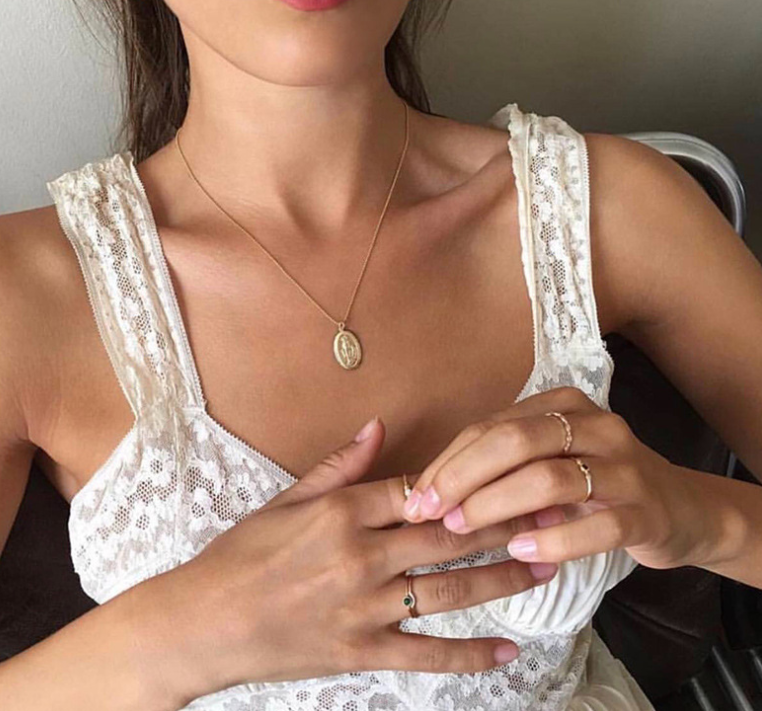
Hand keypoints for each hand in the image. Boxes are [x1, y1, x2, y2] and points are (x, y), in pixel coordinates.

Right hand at [163, 417, 557, 699]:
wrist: (203, 622)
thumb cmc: (241, 555)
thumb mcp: (284, 499)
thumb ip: (338, 464)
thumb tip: (378, 424)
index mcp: (342, 512)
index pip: (419, 489)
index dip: (467, 482)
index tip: (506, 474)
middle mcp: (361, 556)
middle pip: (448, 536)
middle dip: (504, 523)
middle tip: (550, 514)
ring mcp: (364, 607)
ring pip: (449, 590)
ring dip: (502, 579)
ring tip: (545, 567)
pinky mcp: (361, 651)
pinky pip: (426, 653)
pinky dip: (470, 653)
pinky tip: (509, 649)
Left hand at [401, 386, 715, 571]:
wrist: (679, 509)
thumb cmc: (595, 484)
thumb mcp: (548, 462)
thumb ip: (501, 466)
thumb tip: (432, 491)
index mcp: (562, 406)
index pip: (490, 427)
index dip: (448, 462)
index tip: (416, 496)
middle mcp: (595, 425)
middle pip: (514, 442)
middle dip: (463, 477)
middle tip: (431, 513)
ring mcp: (624, 466)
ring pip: (549, 478)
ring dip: (496, 505)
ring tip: (463, 529)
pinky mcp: (646, 510)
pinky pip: (596, 525)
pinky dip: (554, 538)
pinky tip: (521, 550)